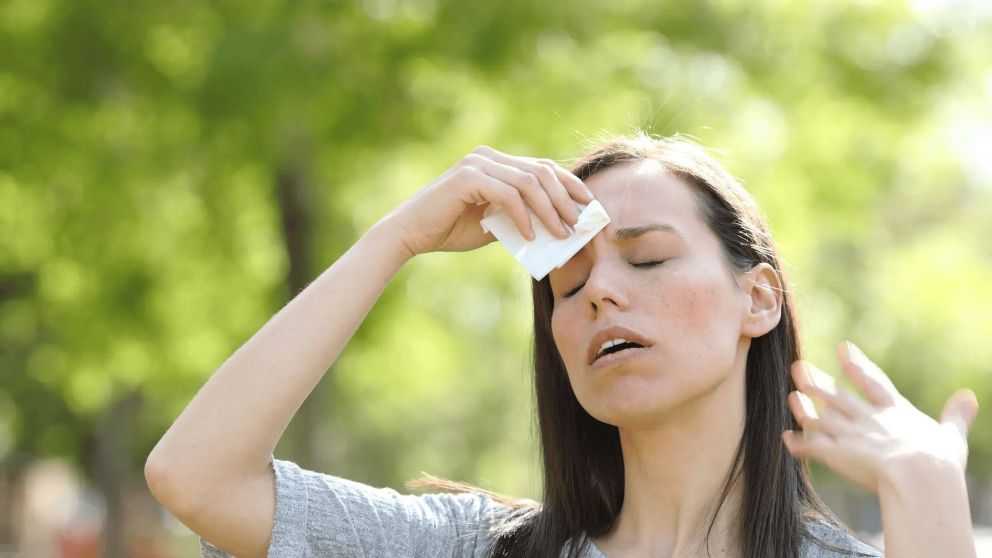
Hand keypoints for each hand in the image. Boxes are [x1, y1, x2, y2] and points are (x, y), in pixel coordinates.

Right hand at [374, 145, 593, 257]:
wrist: (410, 235)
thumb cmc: (449, 230)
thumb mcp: (493, 224)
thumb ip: (519, 218)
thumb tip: (556, 227)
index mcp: (495, 162)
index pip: (541, 167)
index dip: (569, 184)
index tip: (589, 206)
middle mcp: (488, 156)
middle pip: (541, 171)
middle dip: (565, 198)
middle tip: (579, 224)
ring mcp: (478, 163)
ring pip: (529, 183)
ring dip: (550, 210)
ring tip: (561, 234)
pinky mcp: (468, 177)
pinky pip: (508, 195)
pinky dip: (523, 217)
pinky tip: (530, 237)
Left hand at [782, 341, 979, 493]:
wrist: (918, 476)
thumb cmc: (939, 461)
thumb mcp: (951, 435)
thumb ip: (956, 415)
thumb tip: (970, 396)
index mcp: (894, 411)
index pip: (873, 382)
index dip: (857, 364)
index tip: (843, 348)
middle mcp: (867, 418)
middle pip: (837, 396)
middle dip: (816, 381)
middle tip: (798, 367)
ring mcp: (850, 435)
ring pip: (821, 417)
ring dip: (804, 407)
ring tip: (791, 396)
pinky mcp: (837, 454)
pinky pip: (813, 447)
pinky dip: (799, 443)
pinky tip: (787, 438)